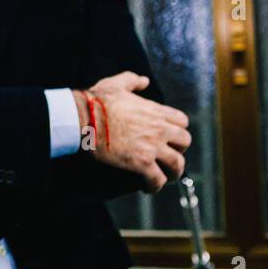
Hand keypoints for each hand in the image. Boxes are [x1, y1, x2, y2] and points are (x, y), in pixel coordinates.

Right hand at [79, 72, 190, 191]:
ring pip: (177, 163)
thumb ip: (133, 80)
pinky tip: (148, 188)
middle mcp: (159, 129)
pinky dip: (155, 185)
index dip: (177, 130)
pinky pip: (157, 178)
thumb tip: (143, 81)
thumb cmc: (97, 102)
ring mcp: (152, 147)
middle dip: (178, 149)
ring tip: (165, 177)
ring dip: (172, 172)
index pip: (182, 121)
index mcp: (155, 111)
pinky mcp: (141, 162)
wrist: (83, 118)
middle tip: (168, 155)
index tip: (169, 136)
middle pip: (185, 142)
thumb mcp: (116, 84)